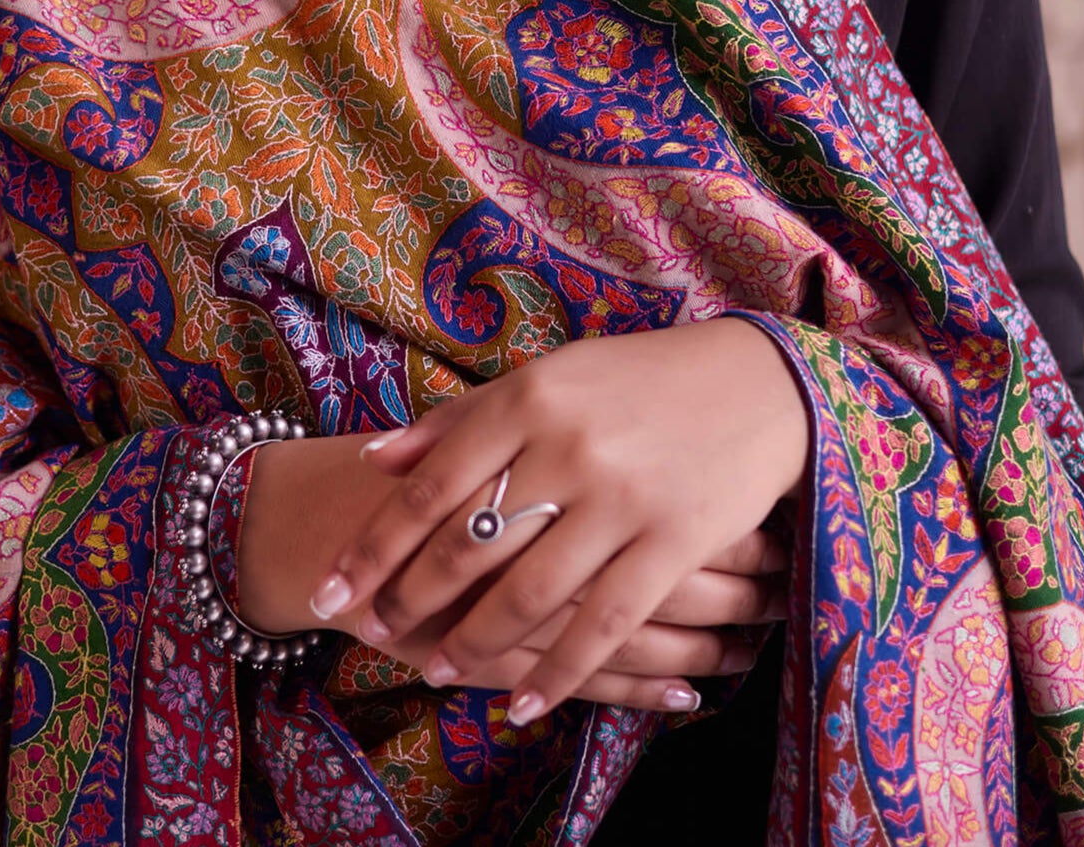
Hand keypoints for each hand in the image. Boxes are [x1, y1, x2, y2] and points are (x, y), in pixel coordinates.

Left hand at [305, 317, 808, 725]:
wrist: (754, 385)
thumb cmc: (634, 382)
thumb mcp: (546, 380)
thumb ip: (462, 420)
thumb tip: (378, 457)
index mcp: (530, 399)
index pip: (432, 483)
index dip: (376, 543)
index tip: (330, 584)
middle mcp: (568, 447)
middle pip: (469, 540)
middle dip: (410, 596)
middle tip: (369, 631)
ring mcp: (622, 499)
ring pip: (529, 591)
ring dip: (473, 641)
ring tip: (432, 669)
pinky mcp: (674, 543)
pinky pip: (603, 624)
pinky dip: (557, 671)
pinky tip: (520, 703)